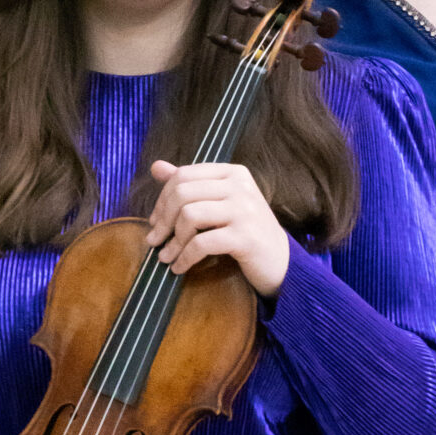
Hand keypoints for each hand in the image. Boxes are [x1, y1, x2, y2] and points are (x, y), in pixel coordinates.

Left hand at [147, 160, 291, 298]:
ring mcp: (245, 211)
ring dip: (173, 241)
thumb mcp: (219, 203)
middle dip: (163, 220)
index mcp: (233, 173)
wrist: (281, 261)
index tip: (154, 221)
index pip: (184, 175)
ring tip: (166, 257)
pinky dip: (185, 257)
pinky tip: (180, 268)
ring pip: (189, 216)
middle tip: (155, 241)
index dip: (162, 199)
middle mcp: (240, 186)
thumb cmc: (246, 231)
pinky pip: (202, 244)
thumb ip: (190, 184)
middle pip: (183, 194)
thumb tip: (156, 167)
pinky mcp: (245, 237)